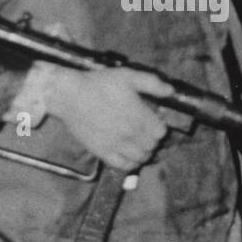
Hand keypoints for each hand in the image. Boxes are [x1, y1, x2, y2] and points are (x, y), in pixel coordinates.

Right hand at [43, 67, 171, 170]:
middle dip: (152, 140)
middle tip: (145, 133)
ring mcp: (117, 145)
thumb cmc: (99, 84)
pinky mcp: (103, 152)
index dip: (160, 127)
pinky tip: (129, 155)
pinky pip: (123, 166)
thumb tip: (171, 91)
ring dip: (144, 152)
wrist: (70, 95)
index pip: (161, 132)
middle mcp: (131, 134)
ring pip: (141, 158)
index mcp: (139, 116)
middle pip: (152, 146)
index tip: (154, 122)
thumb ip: (153, 83)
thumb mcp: (128, 76)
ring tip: (139, 145)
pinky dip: (130, 163)